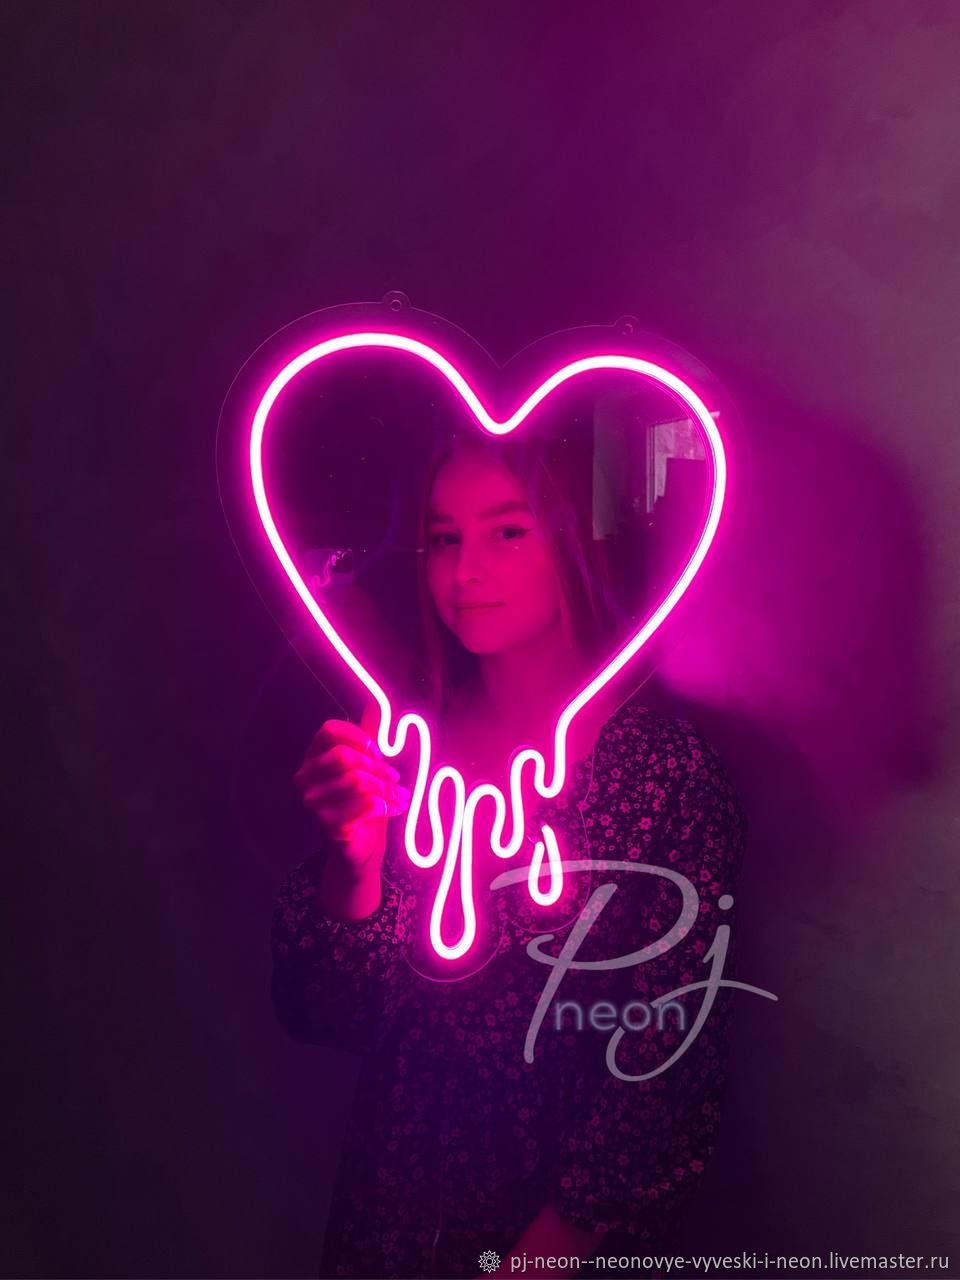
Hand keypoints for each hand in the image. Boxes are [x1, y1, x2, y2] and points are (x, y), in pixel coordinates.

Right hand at [294, 715, 410, 869]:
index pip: (328, 731)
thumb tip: (376, 701)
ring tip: (401, 795)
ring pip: (357, 781)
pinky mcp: (328, 825)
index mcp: (313, 757)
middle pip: (343, 756)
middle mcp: (306, 778)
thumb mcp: (368, 764)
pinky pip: (363, 805)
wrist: (362, 844)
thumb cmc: (363, 800)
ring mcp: (313, 803)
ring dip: (387, 788)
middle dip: (377, 766)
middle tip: (396, 778)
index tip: (379, 750)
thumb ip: (370, 735)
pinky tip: (394, 808)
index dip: (358, 736)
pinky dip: (385, 805)